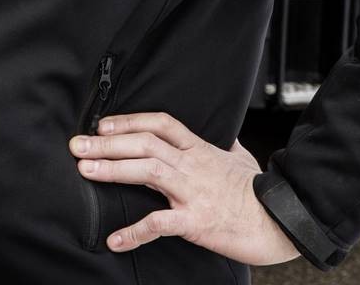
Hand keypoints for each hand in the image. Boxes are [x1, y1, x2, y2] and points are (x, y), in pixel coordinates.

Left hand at [71, 112, 298, 264]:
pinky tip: (115, 239)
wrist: (283, 219)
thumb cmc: (261, 192)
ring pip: (148, 171)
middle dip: (108, 142)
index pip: (162, 124)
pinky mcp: (197, 221)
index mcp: (202, 150)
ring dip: (113, 169)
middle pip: (145, 143)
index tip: (103, 123)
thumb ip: (227, 147)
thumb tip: (226, 137)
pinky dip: (135, 232)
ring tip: (85, 169)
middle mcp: (193, 165)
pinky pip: (161, 224)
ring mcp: (194, 191)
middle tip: (77, 144)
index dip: (131, 120)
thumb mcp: (242, 160)